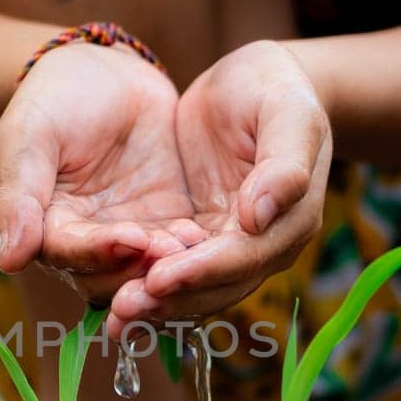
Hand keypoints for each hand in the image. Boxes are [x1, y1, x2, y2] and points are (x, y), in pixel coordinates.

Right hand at [0, 43, 204, 304]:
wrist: (102, 71)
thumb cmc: (52, 100)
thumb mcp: (29, 137)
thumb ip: (18, 196)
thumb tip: (9, 260)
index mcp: (46, 231)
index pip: (69, 256)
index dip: (99, 252)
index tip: (131, 238)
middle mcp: (88, 245)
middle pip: (111, 278)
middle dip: (141, 270)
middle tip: (172, 252)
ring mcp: (130, 236)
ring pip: (148, 270)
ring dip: (169, 266)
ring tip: (192, 244)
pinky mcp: (167, 222)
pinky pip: (180, 246)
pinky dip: (193, 248)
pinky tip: (208, 234)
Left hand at [108, 40, 329, 336]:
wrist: (256, 81)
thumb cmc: (276, 88)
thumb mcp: (288, 111)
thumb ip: (284, 164)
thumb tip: (259, 216)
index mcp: (289, 220)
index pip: (244, 257)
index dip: (201, 271)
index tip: (158, 278)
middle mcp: (262, 245)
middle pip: (215, 287)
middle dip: (169, 302)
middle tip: (122, 312)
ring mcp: (228, 244)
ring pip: (192, 288)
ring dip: (154, 305)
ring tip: (113, 320)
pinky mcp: (198, 235)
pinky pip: (173, 268)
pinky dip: (145, 284)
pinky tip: (110, 298)